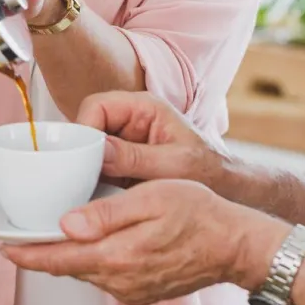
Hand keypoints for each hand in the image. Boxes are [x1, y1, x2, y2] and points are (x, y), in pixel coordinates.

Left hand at [2, 180, 286, 304]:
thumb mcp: (152, 197)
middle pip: (68, 267)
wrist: (235, 244)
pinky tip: (94, 244)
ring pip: (87, 271)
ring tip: (52, 237)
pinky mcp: (142, 291)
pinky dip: (94, 260)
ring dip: (69, 256)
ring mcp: (132, 289)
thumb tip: (66, 223)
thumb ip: (106, 213)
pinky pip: (108, 276)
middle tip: (21, 237)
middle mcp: (120, 279)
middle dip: (43, 253)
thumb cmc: (198, 212)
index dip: (28, 252)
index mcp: (117, 255)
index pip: (59, 258)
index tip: (4, 245)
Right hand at [78, 91, 228, 188]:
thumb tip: (98, 151)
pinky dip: (92, 182)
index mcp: (144, 107)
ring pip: (87, 149)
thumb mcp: (173, 165)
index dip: (84, 128)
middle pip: (87, 126)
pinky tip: (95, 198)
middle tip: (80, 179)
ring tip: (86, 191)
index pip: (98, 105)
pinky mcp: (120, 165)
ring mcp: (123, 143)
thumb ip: (136, 157)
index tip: (82, 157)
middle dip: (81, 151)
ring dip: (85, 169)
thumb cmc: (207, 171)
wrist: (223, 190)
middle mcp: (130, 120)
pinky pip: (95, 168)